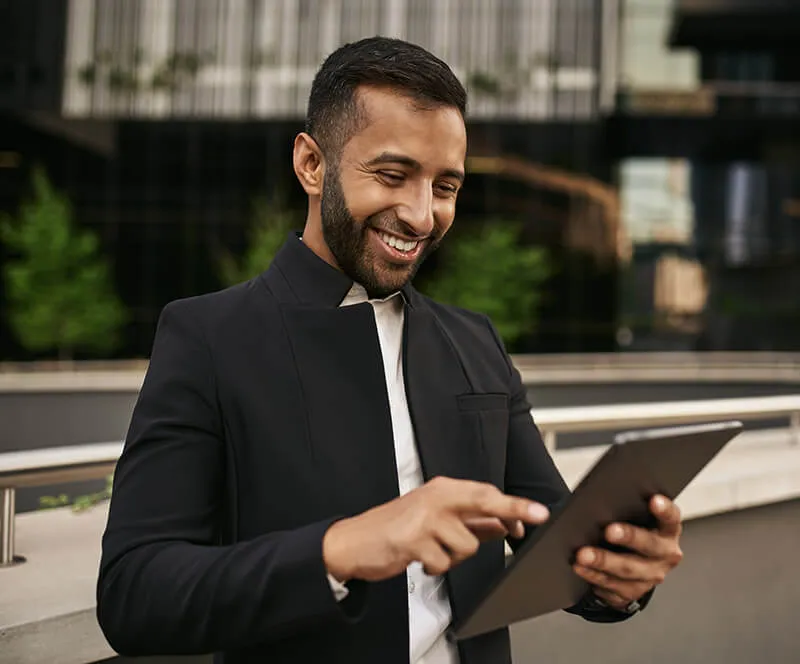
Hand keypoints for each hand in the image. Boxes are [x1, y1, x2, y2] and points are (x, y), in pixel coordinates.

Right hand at [323, 477, 548, 582]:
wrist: (355, 541)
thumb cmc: (397, 527)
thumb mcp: (435, 518)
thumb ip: (470, 521)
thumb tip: (504, 523)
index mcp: (442, 489)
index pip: (485, 492)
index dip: (513, 505)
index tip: (536, 513)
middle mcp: (435, 498)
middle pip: (483, 501)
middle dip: (513, 509)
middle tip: (535, 518)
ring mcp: (424, 518)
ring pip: (466, 545)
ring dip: (454, 556)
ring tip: (432, 550)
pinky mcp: (413, 540)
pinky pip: (443, 563)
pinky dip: (435, 567)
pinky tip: (419, 558)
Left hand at [572, 495, 683, 610]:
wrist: (632, 565)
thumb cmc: (631, 530)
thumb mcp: (634, 518)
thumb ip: (626, 507)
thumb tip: (598, 497)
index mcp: (668, 530)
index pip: (671, 518)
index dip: (664, 510)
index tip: (654, 500)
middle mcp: (665, 554)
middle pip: (650, 545)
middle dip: (629, 537)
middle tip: (609, 531)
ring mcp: (651, 576)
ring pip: (628, 569)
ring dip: (603, 562)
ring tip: (583, 554)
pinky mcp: (634, 591)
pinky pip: (612, 584)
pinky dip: (593, 575)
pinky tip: (580, 567)